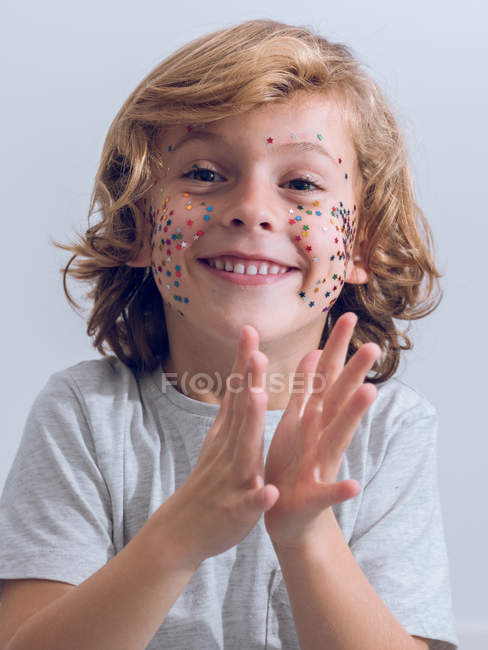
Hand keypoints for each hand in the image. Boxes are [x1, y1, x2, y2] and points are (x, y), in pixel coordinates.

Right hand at [152, 326, 278, 569]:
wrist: (181, 533)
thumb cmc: (207, 484)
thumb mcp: (217, 443)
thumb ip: (232, 412)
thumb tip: (240, 377)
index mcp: (228, 436)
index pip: (236, 393)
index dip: (243, 363)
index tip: (249, 331)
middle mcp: (229, 452)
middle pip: (240, 413)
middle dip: (249, 382)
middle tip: (257, 352)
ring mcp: (232, 480)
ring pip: (243, 451)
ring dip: (251, 425)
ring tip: (257, 398)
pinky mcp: (237, 512)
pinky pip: (249, 505)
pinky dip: (258, 499)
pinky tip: (270, 493)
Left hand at [263, 312, 380, 548]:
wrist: (289, 516)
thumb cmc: (292, 463)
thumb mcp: (296, 421)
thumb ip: (306, 390)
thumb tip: (315, 353)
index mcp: (311, 418)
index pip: (325, 377)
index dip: (335, 348)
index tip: (347, 316)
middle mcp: (320, 437)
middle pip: (338, 400)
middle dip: (353, 372)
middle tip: (373, 346)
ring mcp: (319, 466)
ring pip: (337, 437)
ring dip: (353, 415)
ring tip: (369, 393)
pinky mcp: (312, 497)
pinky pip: (326, 493)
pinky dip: (338, 489)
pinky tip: (353, 485)